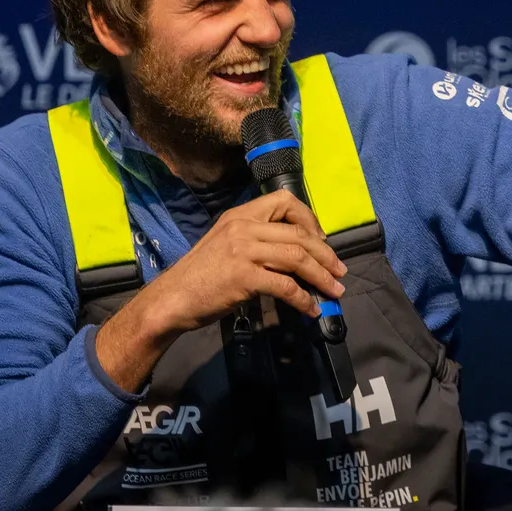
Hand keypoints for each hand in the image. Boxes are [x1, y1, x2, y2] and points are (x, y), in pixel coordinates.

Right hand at [135, 189, 346, 334]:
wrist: (171, 299)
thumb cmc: (200, 275)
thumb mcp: (227, 244)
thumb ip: (257, 240)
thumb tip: (297, 253)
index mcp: (240, 215)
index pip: (284, 201)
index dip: (310, 219)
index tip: (321, 240)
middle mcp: (243, 227)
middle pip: (299, 234)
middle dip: (325, 254)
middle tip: (340, 271)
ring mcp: (244, 251)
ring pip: (298, 258)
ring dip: (322, 276)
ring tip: (335, 290)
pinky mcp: (244, 276)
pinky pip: (286, 286)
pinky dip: (303, 299)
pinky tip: (311, 309)